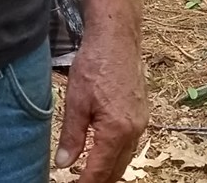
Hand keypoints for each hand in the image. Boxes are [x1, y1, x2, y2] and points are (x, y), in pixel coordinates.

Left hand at [55, 26, 148, 182]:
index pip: (99, 170)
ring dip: (109, 168)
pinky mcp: (142, 113)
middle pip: (116, 170)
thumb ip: (71, 135)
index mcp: (116, 131)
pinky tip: (104, 148)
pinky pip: (131, 142)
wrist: (117, 38)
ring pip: (125, 157)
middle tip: (80, 181)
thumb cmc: (95, 64)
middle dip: (99, 180)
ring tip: (90, 172)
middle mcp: (134, 131)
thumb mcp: (76, 100)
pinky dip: (117, 152)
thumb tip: (64, 164)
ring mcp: (141, 122)